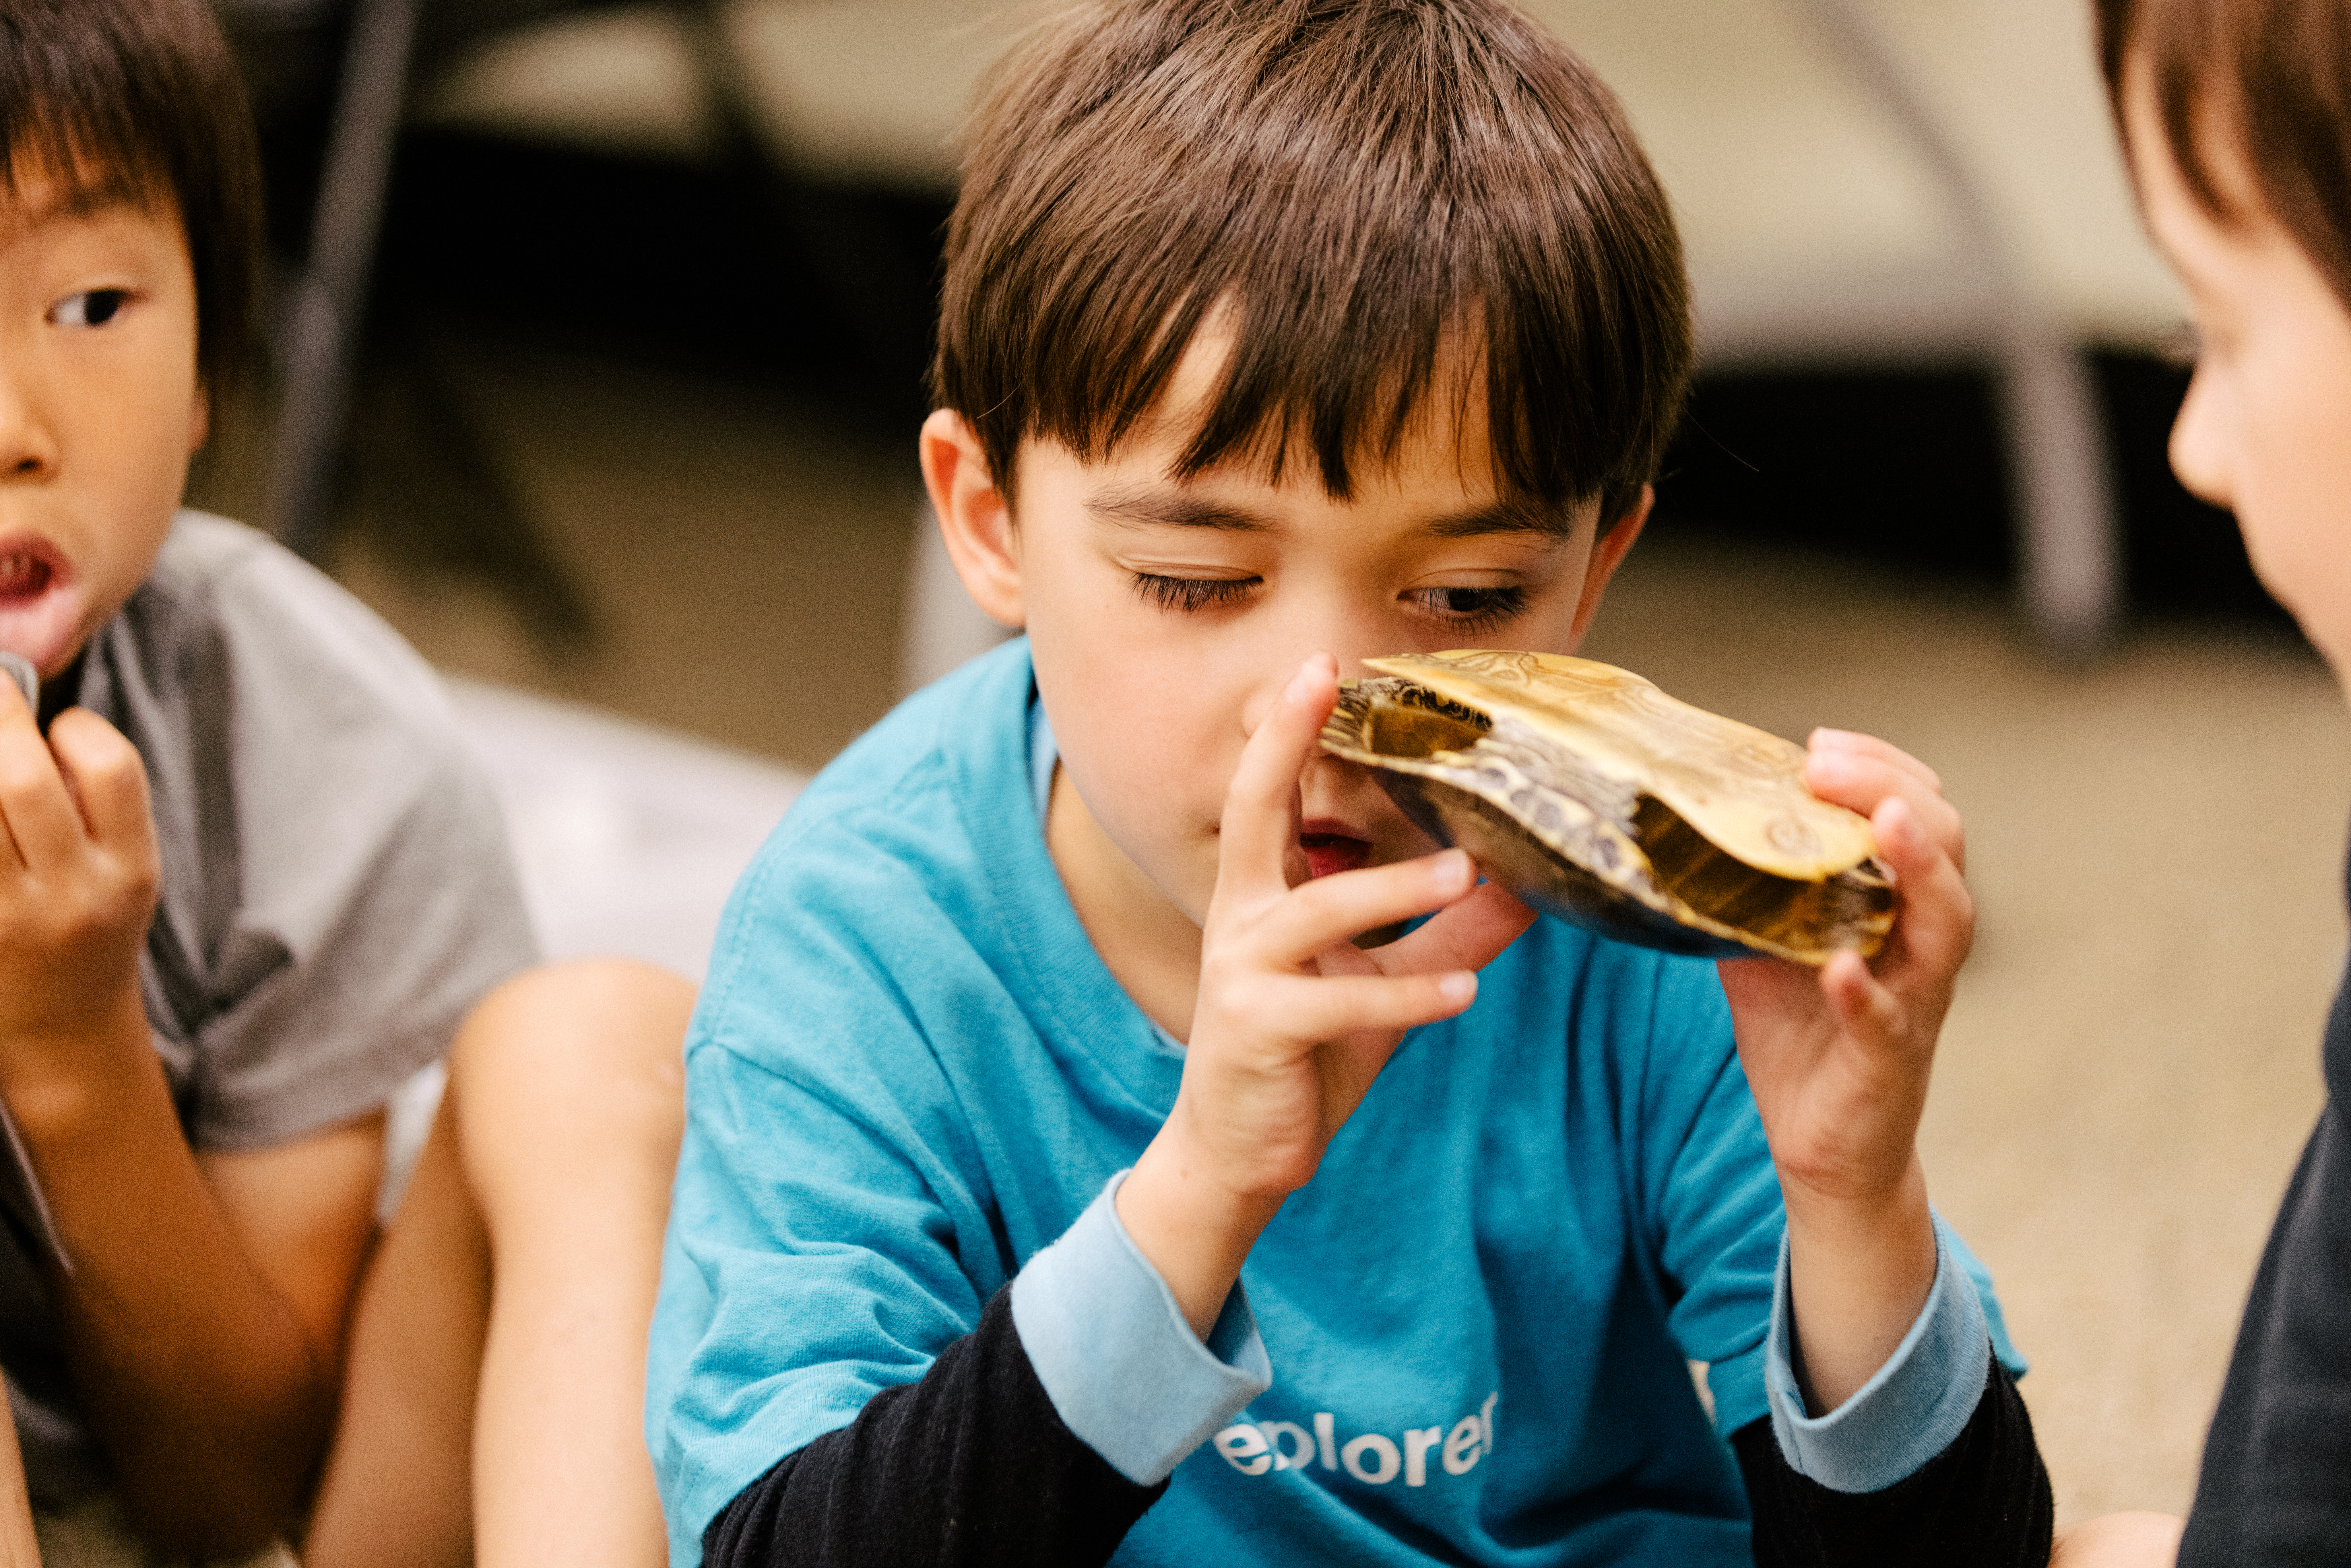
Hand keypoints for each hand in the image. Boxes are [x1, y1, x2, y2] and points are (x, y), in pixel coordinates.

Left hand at [0, 675, 158, 1069]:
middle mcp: (71, 895)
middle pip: (21, 778)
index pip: (110, 770)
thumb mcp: (123, 870)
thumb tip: (32, 724)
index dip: (77, 730)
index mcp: (127, 870)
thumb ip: (95, 806)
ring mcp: (8, 918)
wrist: (66, 1029)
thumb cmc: (90, 928)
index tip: (57, 725)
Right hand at [1117, 655, 1533, 1333]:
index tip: (1320, 666)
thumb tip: (1524, 892)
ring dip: (1395, 889)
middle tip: (1329, 682)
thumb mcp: (1382, 984)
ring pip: (1319, 911)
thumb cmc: (1306, 1054)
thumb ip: (1445, 934)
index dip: (1288, 731)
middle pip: (1252, 811)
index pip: (1267, 796)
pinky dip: (1408, 995)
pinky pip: (1343, 1000)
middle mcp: (1240, 919)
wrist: (1242, 1152)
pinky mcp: (1260, 1028)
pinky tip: (1464, 989)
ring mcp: (1243, 971)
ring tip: (1465, 874)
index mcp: (1260, 896)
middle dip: (1284, 743)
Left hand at [1715, 729, 1971, 1407]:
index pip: (1914, 812)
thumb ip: (1736, 891)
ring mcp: (1914, 1000)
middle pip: (1945, 846)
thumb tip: (1672, 830)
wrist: (1821, 1145)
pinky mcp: (1890, 1059)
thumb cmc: (1800, 1035)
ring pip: (1946, 922)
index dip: (1880, 768)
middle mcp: (1919, 942)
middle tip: (1831, 763)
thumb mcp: (1758, 947)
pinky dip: (1865, 991)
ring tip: (1885, 824)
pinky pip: (1887, 1019)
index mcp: (1894, 904)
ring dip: (1918, 867)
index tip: (1820, 743)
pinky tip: (1840, 966)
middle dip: (1896, 793)